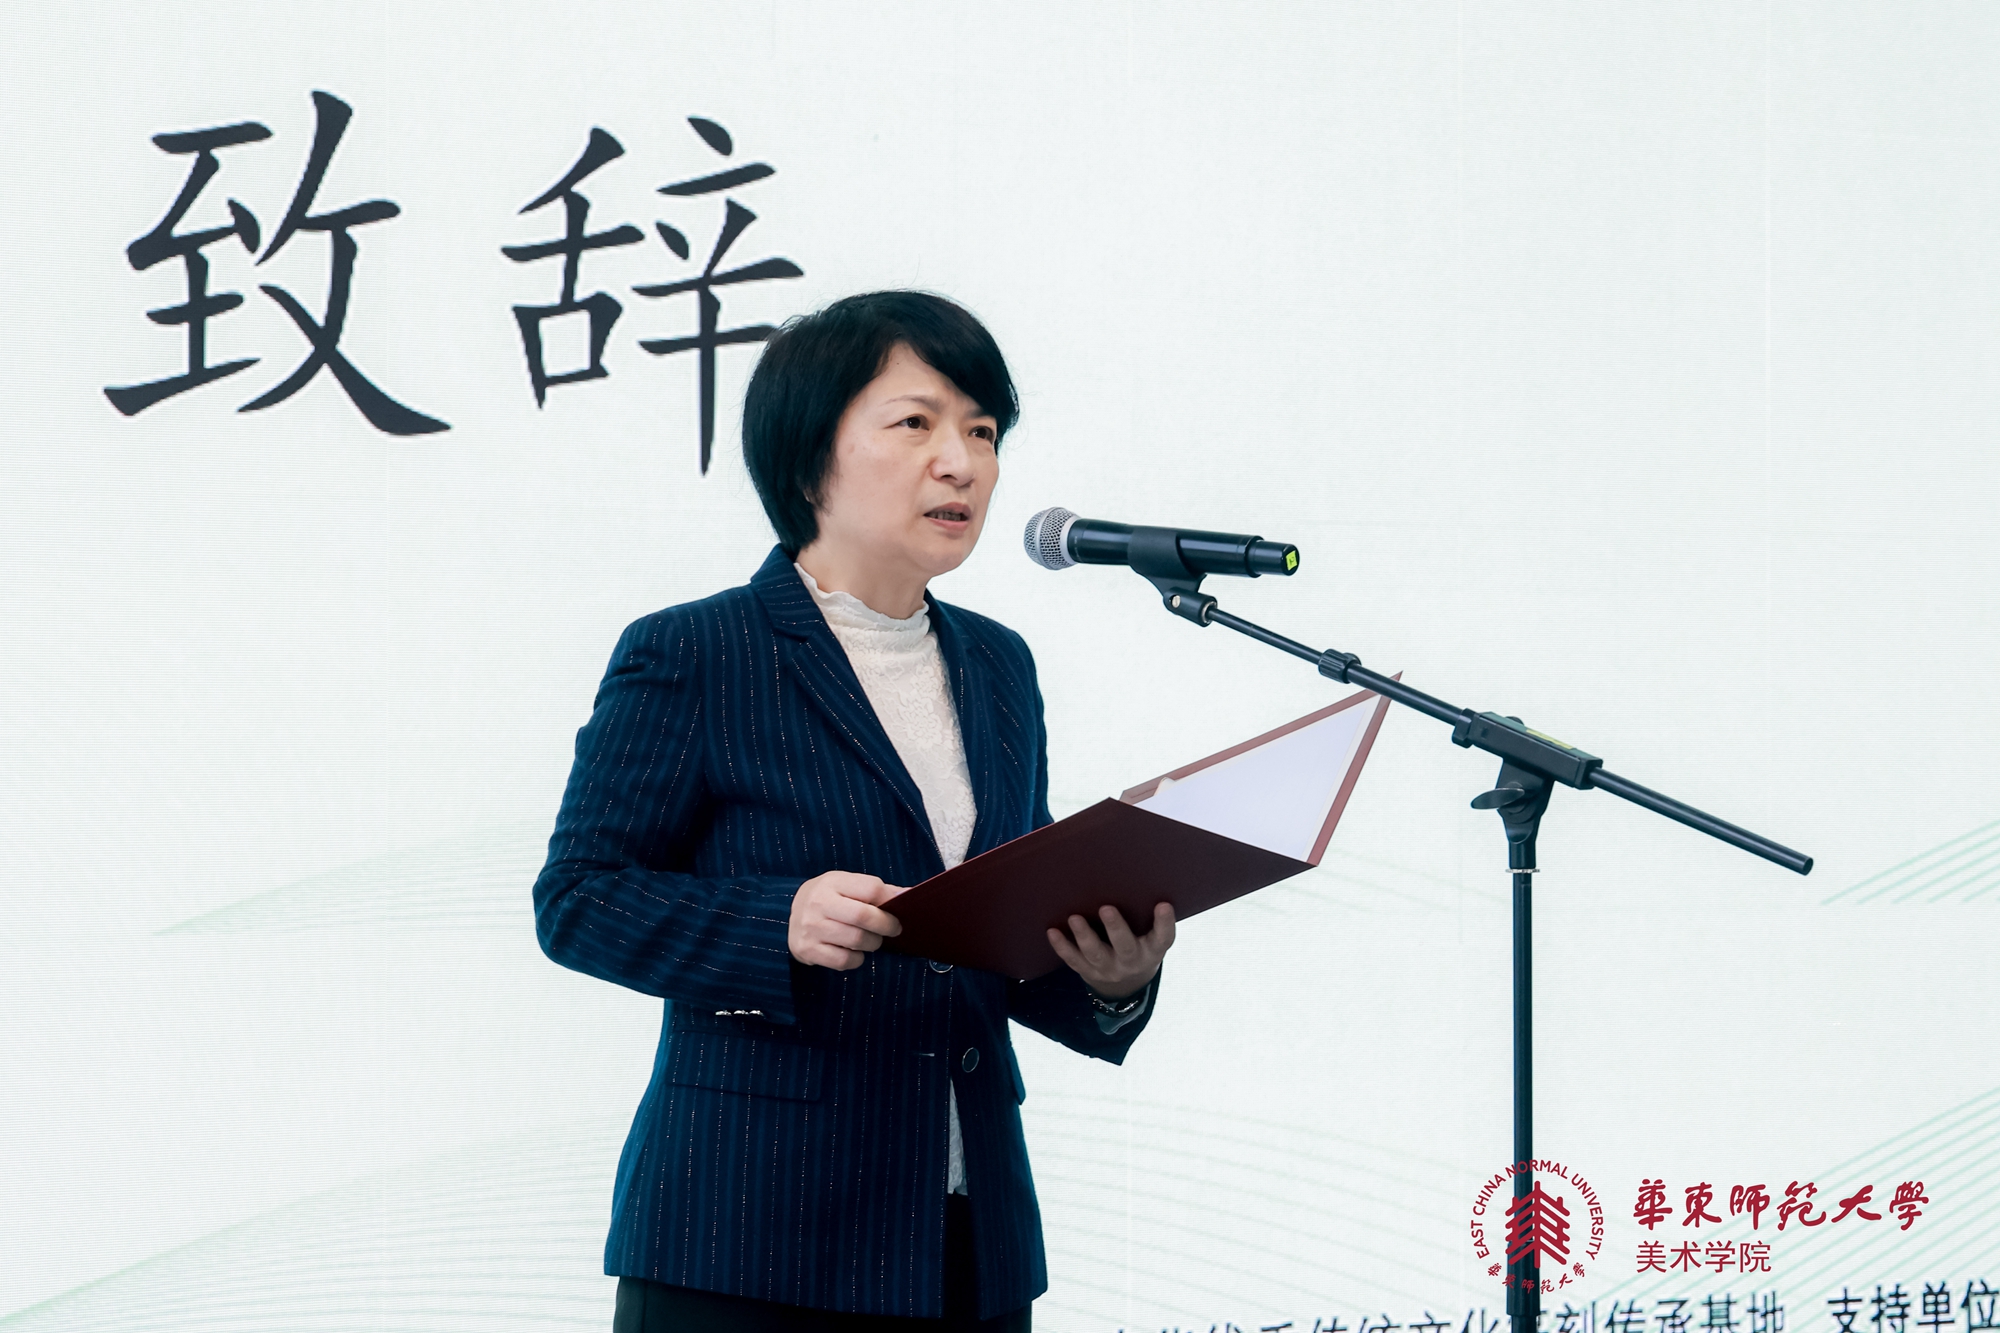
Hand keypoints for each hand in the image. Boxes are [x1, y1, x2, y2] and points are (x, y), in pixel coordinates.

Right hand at [789, 871, 905, 969]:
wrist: (788, 916)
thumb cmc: (828, 900)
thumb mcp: (845, 886)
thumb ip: (874, 890)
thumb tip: (906, 896)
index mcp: (832, 882)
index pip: (871, 888)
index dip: (891, 900)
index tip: (899, 908)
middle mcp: (818, 903)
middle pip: (864, 916)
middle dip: (886, 925)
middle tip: (894, 929)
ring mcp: (811, 928)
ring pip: (857, 940)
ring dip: (873, 943)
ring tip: (872, 940)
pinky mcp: (807, 950)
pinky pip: (844, 960)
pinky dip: (857, 959)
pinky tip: (854, 952)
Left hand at [1046, 903, 1174, 999]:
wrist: (1126, 981)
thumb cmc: (1139, 942)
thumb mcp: (1149, 933)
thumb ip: (1144, 913)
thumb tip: (1131, 872)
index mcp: (1152, 950)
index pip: (1164, 938)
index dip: (1165, 923)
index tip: (1164, 904)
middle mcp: (1132, 962)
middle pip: (1125, 947)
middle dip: (1116, 928)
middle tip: (1106, 908)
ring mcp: (1109, 969)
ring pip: (1096, 955)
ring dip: (1084, 936)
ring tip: (1074, 918)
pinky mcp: (1089, 972)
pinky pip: (1074, 961)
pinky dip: (1062, 947)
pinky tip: (1053, 931)